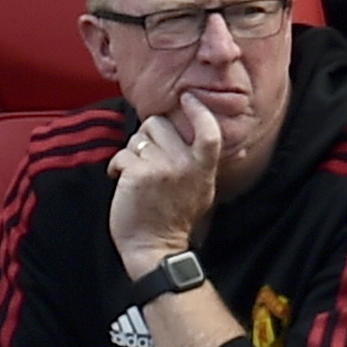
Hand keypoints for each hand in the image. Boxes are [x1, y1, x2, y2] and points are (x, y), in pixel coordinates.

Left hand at [109, 93, 222, 275]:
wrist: (155, 248)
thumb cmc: (174, 220)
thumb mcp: (203, 191)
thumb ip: (204, 165)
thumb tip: (230, 146)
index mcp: (203, 167)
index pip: (208, 129)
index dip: (197, 110)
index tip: (187, 98)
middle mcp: (185, 164)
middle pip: (159, 123)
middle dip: (147, 136)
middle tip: (146, 157)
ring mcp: (161, 167)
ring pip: (137, 138)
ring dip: (131, 153)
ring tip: (136, 174)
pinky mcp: (138, 174)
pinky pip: (121, 154)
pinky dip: (116, 166)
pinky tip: (121, 181)